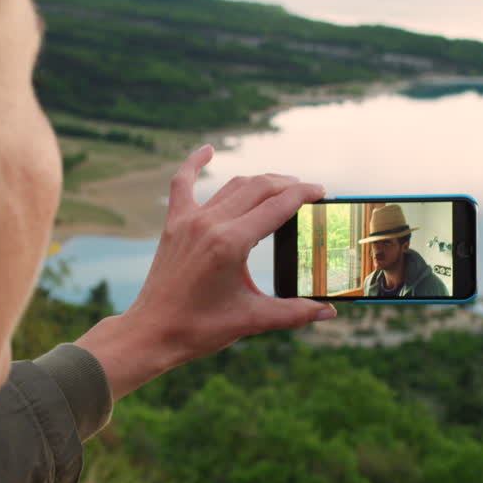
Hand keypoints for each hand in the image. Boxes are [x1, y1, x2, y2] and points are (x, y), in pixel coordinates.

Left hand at [75, 145, 335, 399]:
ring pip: (232, 186)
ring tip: (280, 186)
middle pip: (258, 188)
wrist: (152, 332)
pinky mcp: (174, 224)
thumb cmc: (200, 328)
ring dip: (259, 182)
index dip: (304, 195)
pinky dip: (195, 164)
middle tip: (307, 192)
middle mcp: (210, 223)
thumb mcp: (253, 320)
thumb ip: (294, 312)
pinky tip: (207, 150)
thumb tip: (329, 312)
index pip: (278, 206)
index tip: (322, 192)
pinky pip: (183, 184)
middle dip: (287, 185)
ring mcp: (189, 220)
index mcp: (231, 243)